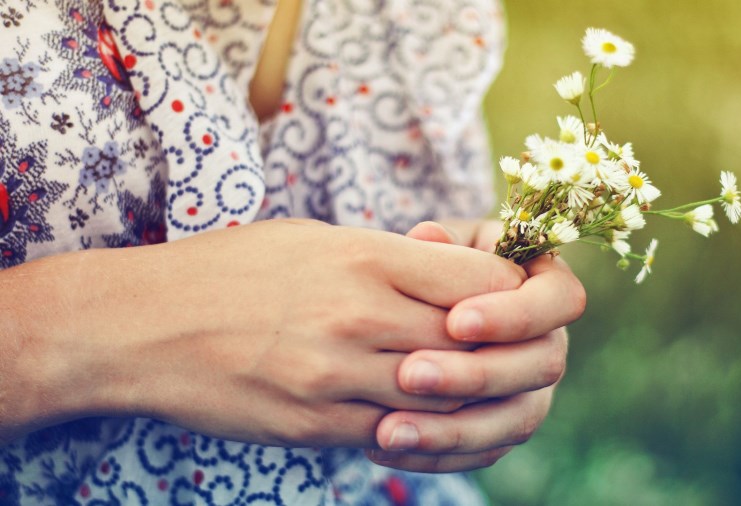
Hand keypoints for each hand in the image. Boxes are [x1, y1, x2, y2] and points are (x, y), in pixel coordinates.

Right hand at [0, 219, 525, 447]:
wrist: (142, 325)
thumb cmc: (231, 269)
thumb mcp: (316, 238)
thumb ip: (391, 258)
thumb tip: (455, 269)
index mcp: (365, 257)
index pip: (483, 279)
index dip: (512, 290)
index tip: (511, 295)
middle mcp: (359, 316)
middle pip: (476, 342)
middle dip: (505, 347)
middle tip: (514, 347)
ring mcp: (337, 377)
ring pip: (445, 398)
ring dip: (472, 395)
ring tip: (480, 387)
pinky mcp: (315, 425)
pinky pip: (396, 436)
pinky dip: (427, 432)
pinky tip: (432, 422)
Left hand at [366, 221, 584, 471]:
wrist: (409, 307)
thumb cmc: (428, 263)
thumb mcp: (433, 243)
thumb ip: (436, 245)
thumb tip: (427, 237)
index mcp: (545, 285)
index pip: (561, 300)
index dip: (515, 315)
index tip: (455, 321)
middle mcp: (549, 340)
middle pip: (542, 365)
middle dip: (477, 374)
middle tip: (410, 374)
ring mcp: (532, 389)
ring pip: (516, 419)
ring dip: (454, 429)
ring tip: (388, 429)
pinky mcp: (504, 427)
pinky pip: (484, 452)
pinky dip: (436, 454)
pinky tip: (382, 447)